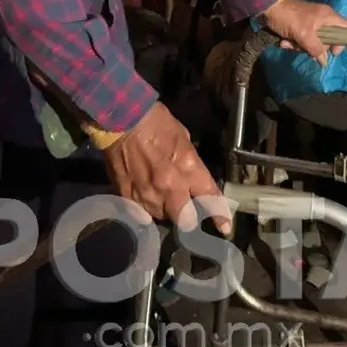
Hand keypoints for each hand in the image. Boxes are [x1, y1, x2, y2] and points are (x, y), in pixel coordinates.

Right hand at [102, 101, 231, 235]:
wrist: (122, 119)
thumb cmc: (156, 122)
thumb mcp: (183, 138)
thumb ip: (189, 162)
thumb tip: (191, 174)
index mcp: (188, 169)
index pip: (210, 199)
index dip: (219, 216)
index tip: (224, 228)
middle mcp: (171, 187)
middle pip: (185, 220)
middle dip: (188, 218)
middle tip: (185, 210)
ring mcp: (148, 194)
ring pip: (161, 216)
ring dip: (164, 210)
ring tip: (161, 197)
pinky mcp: (128, 197)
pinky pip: (141, 211)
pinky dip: (144, 206)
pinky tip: (143, 195)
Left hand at [262, 0, 346, 66]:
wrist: (268, 7)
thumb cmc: (288, 18)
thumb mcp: (303, 34)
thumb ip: (316, 48)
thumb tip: (324, 61)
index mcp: (328, 16)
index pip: (346, 28)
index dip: (343, 41)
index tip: (332, 51)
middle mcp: (322, 19)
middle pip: (328, 39)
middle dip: (315, 47)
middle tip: (305, 48)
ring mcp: (311, 24)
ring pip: (314, 42)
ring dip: (300, 47)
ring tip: (289, 43)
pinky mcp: (300, 27)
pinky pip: (302, 40)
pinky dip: (293, 43)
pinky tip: (283, 42)